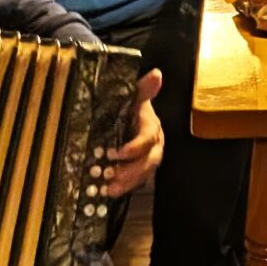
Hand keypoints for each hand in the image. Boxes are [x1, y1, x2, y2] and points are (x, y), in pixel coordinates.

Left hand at [101, 68, 165, 199]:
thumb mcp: (134, 96)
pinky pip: (137, 181)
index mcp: (152, 127)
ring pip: (144, 174)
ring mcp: (149, 158)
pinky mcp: (141, 168)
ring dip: (127, 182)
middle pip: (148, 161)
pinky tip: (110, 192)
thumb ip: (143, 88)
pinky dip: (125, 187)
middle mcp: (155, 145)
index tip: (115, 153)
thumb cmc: (131, 106)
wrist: (130, 115)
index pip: (147, 139)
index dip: (134, 148)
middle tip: (111, 177)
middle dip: (131, 171)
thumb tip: (157, 73)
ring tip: (109, 190)